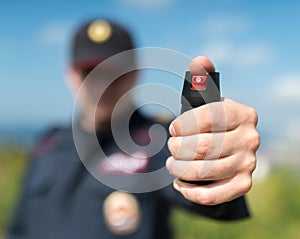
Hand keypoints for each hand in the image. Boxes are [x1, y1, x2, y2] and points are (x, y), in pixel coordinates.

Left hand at [166, 56, 259, 204]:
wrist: (225, 150)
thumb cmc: (209, 124)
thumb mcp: (204, 102)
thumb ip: (201, 81)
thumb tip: (201, 60)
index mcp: (243, 114)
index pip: (209, 117)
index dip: (183, 124)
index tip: (173, 129)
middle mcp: (251, 139)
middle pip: (204, 146)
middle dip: (178, 148)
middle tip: (171, 147)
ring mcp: (249, 164)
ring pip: (205, 171)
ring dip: (179, 168)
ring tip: (172, 164)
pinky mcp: (242, 185)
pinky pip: (213, 195)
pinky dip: (190, 192)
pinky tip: (180, 184)